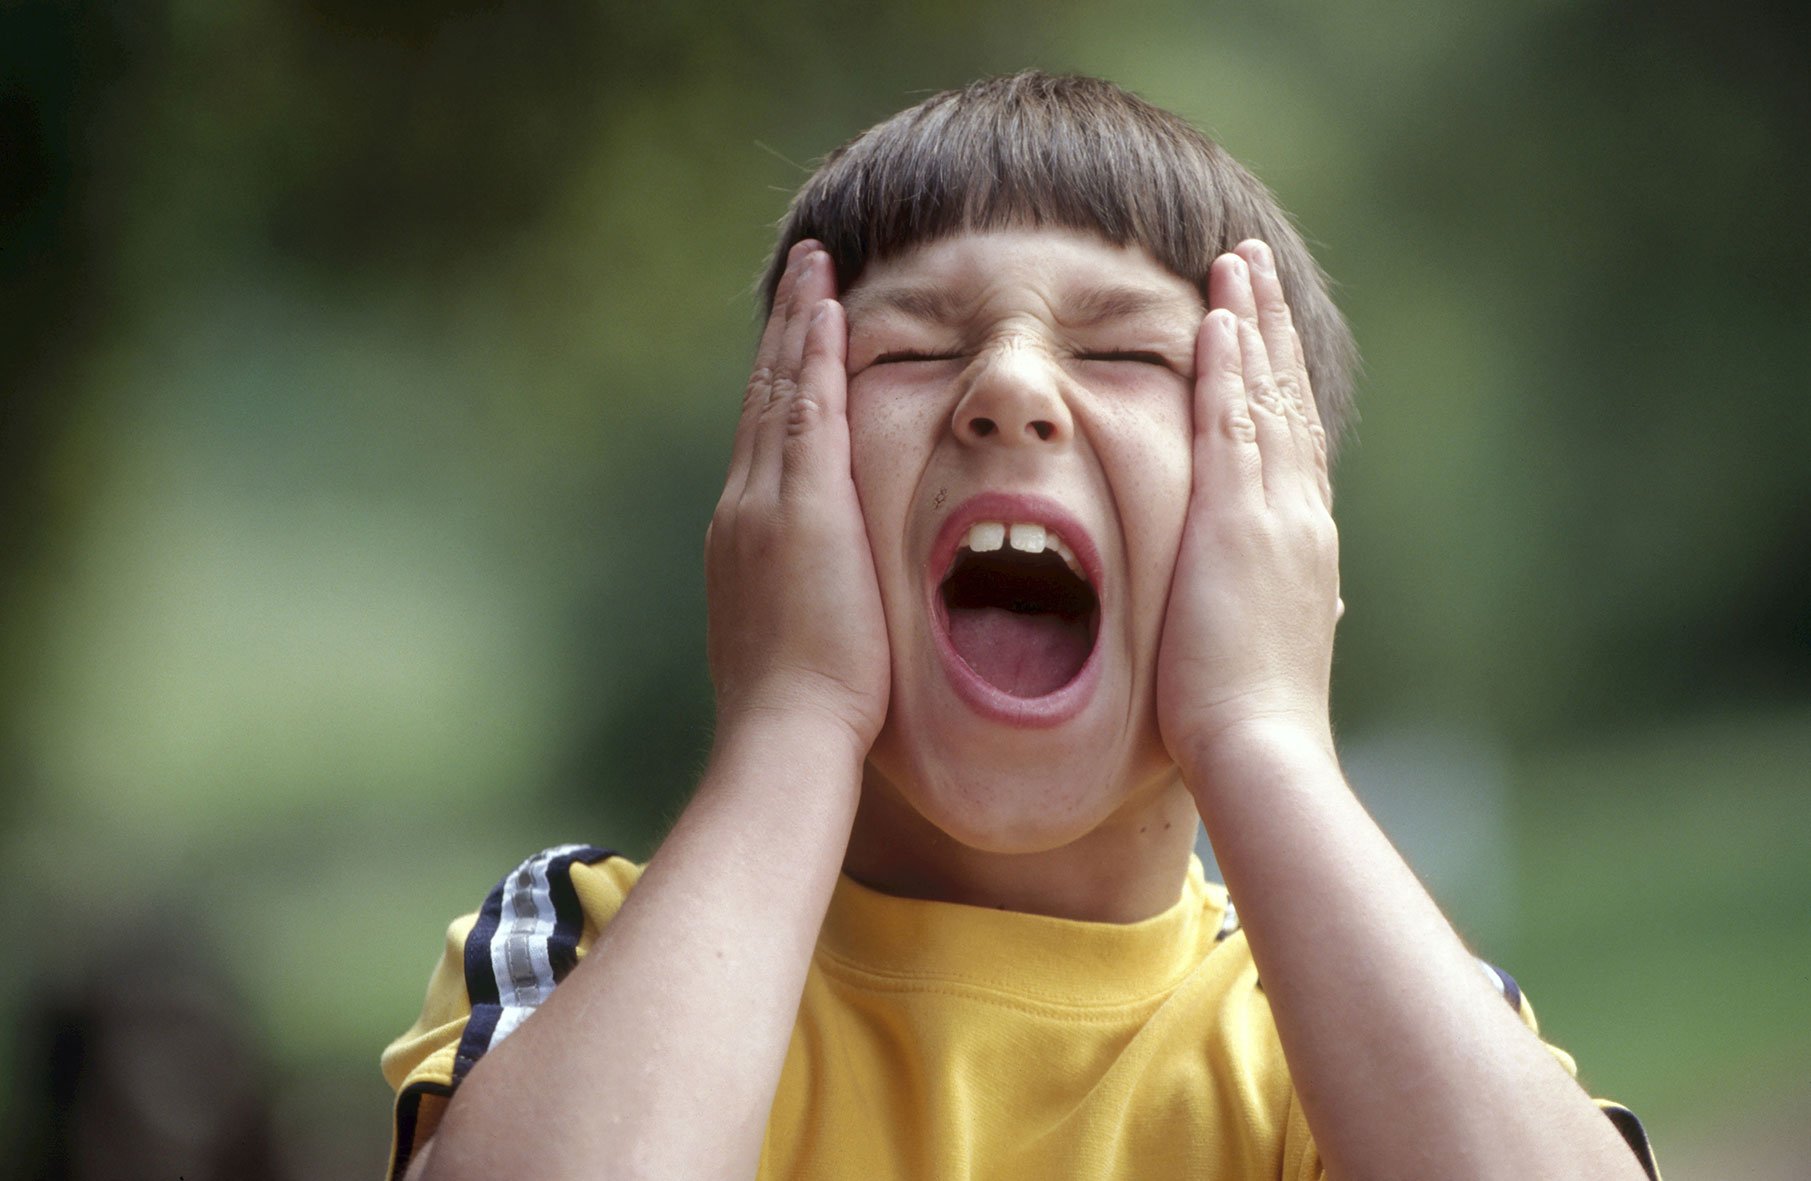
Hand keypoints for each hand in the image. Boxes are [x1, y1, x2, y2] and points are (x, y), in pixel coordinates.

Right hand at [706, 241, 890, 752]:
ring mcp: (766, 501)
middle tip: (802, 272)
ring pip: (781, 389)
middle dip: (784, 333)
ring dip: (799, 322)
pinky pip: (809, 408)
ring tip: (816, 267)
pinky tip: (828, 308)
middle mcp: (743, 505)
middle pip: (763, 398)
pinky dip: (815, 354)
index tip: (796, 339)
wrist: (786, 731)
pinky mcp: (801, 504)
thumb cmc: (802, 709)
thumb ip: (800, 595)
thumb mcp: (793, 635)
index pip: (764, 439)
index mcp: (744, 535)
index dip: (780, 381)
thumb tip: (819, 594)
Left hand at [1156, 239, 1340, 775]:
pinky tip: (1217, 319)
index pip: (1291, 443)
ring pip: (1265, 397)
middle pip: (1286, 400)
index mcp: (1302, 546)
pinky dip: (1228, 370)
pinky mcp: (1240, 524)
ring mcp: (1275, 515)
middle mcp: (1299, 517)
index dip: (1277, 380)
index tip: (1259, 330)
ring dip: (1249, 324)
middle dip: (1269, 328)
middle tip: (1252, 264)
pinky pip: (1233, 427)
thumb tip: (1315, 607)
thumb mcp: (1275, 652)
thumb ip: (1289, 612)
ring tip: (1235, 263)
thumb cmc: (1255, 723)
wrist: (1262, 752)